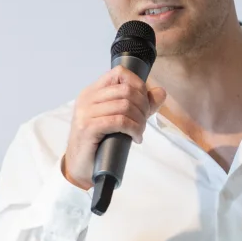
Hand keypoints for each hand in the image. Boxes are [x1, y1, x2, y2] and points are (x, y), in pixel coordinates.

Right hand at [61, 66, 166, 190]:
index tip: (143, 103)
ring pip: (124, 106)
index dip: (138, 85)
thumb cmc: (99, 143)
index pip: (119, 73)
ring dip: (139, 121)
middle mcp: (87, 98)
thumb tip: (161, 92)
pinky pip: (119, 121)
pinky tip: (135, 138)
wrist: (80, 167)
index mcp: (92, 92)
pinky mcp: (87, 128)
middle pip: (126, 90)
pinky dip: (133, 129)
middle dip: (142, 106)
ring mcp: (85, 112)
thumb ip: (140, 105)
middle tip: (143, 122)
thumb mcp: (119, 120)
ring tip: (139, 132)